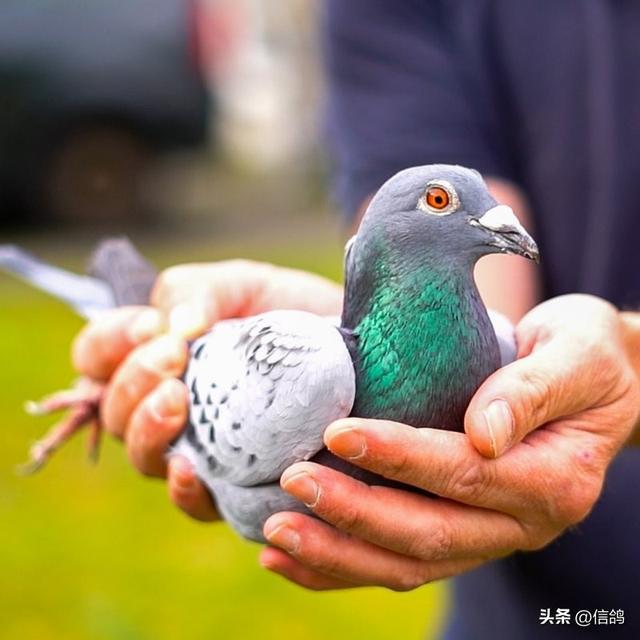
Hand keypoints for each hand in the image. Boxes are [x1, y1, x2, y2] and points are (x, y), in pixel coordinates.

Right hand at [72, 260, 342, 520]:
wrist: (354, 346)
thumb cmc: (289, 313)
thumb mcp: (243, 285)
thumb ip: (198, 291)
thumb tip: (176, 328)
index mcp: (156, 356)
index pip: (98, 355)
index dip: (110, 342)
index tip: (153, 326)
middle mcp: (168, 406)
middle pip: (115, 410)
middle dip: (133, 381)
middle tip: (173, 357)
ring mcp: (199, 447)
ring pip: (143, 456)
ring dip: (147, 429)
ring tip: (177, 401)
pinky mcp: (235, 483)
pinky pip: (194, 502)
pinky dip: (184, 488)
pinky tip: (191, 468)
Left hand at [261, 295, 639, 590]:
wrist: (598, 383)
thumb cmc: (586, 357)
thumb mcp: (576, 355)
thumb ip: (533, 391)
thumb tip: (485, 431)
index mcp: (553, 479)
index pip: (466, 474)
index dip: (402, 458)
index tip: (340, 433)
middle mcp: (521, 522)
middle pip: (429, 533)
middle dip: (355, 513)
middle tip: (292, 482)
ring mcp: (489, 535)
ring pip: (408, 563)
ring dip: (338, 553)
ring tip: (275, 532)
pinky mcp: (461, 532)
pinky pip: (401, 562)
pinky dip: (343, 565)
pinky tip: (291, 557)